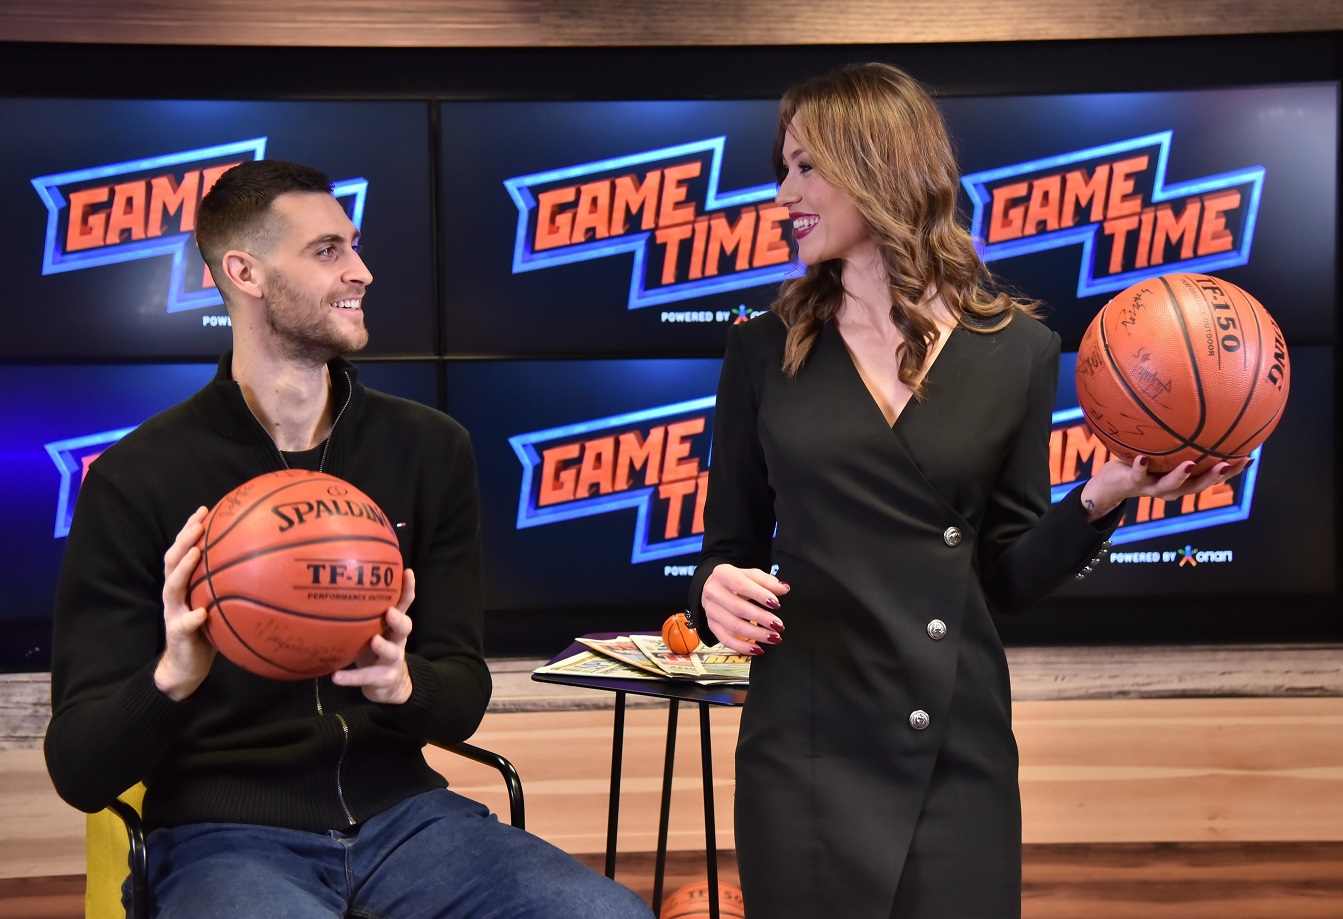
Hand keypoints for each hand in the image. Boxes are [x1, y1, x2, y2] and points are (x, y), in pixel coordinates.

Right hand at [154, 506, 215, 700]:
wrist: (187, 666)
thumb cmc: (209, 630)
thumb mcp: (219, 603)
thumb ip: (230, 585)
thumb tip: (264, 564)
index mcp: (185, 586)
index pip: (183, 551)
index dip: (190, 530)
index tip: (204, 509)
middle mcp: (176, 596)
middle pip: (172, 561)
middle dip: (184, 540)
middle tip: (198, 523)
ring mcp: (174, 614)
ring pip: (172, 588)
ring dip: (183, 569)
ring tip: (195, 553)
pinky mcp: (178, 635)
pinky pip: (184, 625)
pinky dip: (192, 618)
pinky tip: (202, 613)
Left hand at [331, 569, 416, 703]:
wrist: (389, 684)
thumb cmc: (376, 648)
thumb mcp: (373, 629)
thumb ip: (363, 614)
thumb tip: (333, 586)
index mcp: (394, 625)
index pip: (404, 604)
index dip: (407, 589)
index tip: (406, 573)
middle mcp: (397, 640)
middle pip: (405, 627)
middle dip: (398, 619)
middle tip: (389, 612)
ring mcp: (392, 660)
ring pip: (392, 653)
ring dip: (383, 647)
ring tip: (374, 641)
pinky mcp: (381, 678)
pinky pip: (365, 677)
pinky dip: (350, 677)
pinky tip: (336, 676)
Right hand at [700, 564, 789, 655]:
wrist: (715, 587)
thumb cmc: (735, 581)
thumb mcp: (751, 575)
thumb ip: (768, 581)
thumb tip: (783, 588)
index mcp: (722, 574)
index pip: (742, 585)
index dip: (760, 595)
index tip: (776, 604)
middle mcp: (713, 592)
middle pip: (738, 608)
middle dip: (761, 618)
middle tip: (778, 625)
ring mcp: (711, 610)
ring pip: (733, 626)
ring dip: (756, 634)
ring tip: (774, 637)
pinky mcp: (712, 625)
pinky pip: (726, 640)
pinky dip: (742, 647)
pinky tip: (758, 649)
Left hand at [1080, 455, 1251, 520]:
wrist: (1111, 483)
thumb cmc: (1143, 462)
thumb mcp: (1164, 450)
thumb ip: (1181, 440)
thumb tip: (1200, 412)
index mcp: (1185, 480)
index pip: (1212, 477)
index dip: (1232, 471)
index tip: (1250, 458)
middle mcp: (1172, 487)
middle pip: (1198, 485)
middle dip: (1215, 476)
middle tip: (1230, 463)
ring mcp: (1153, 487)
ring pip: (1171, 485)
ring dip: (1180, 475)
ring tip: (1190, 464)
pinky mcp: (1133, 482)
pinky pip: (1138, 475)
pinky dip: (1141, 467)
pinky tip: (1143, 456)